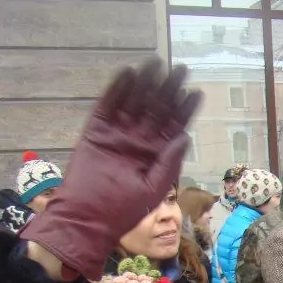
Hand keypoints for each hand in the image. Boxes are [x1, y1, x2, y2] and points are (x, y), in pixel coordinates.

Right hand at [21, 59, 201, 279]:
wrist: (87, 217)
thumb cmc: (123, 209)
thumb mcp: (153, 187)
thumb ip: (169, 161)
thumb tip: (186, 135)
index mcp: (157, 153)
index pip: (175, 126)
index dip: (185, 110)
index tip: (196, 92)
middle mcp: (140, 139)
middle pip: (157, 108)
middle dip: (169, 89)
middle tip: (180, 69)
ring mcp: (119, 133)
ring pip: (135, 101)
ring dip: (145, 83)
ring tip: (156, 64)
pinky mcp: (97, 129)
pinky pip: (108, 105)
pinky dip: (117, 90)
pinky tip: (128, 73)